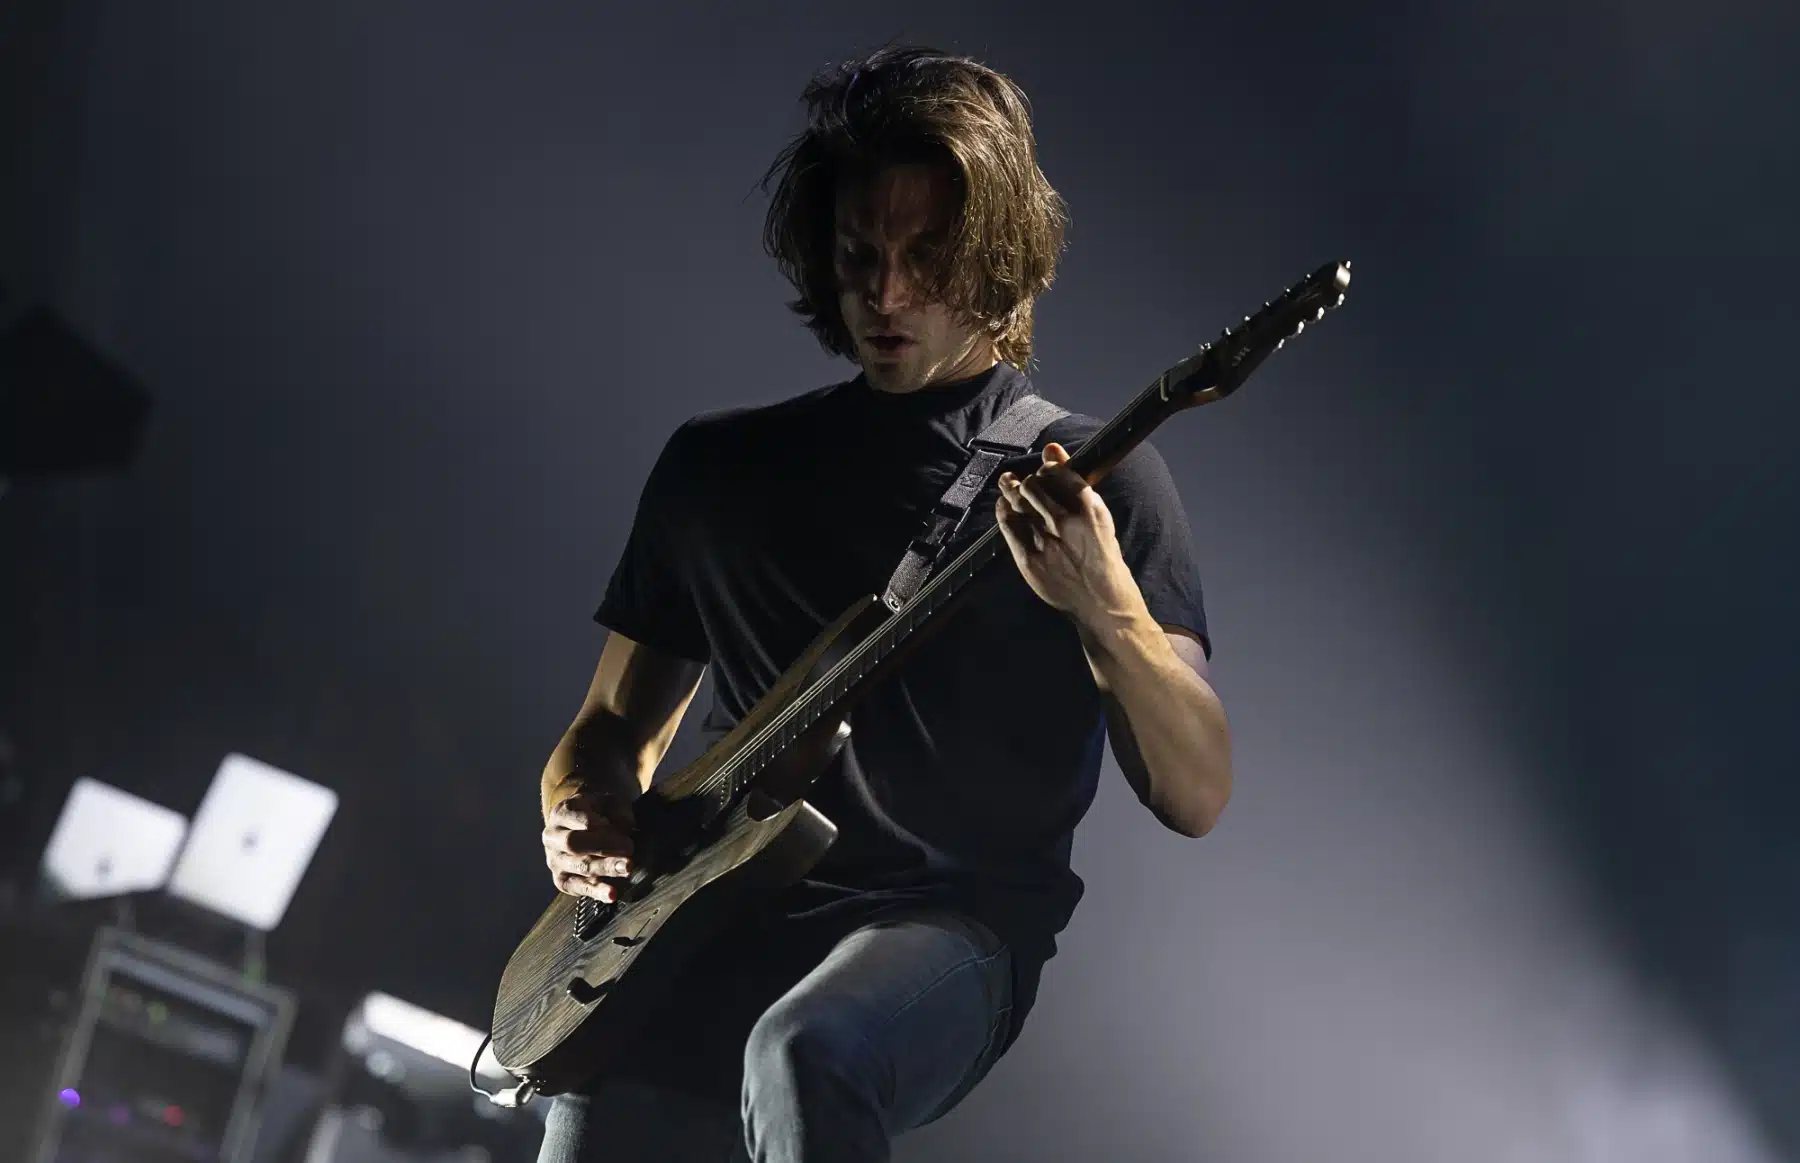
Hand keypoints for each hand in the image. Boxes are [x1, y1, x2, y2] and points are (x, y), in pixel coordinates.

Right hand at [542, 787, 634, 902]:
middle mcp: (552, 837)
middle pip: (573, 843)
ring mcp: (555, 860)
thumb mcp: (610, 802)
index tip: (625, 831)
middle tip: (629, 848)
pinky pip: (578, 887)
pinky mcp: (562, 881)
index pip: (580, 820)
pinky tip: (612, 894)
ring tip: (627, 868)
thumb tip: (625, 828)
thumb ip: (618, 811)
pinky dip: (596, 891)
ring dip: (605, 868)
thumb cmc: (600, 812)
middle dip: (603, 847)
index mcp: (562, 812)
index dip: (602, 826)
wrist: (584, 826)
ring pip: (578, 866)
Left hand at [995, 442, 1141, 623]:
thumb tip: (1051, 448)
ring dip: (1011, 489)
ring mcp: (1047, 542)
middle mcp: (1067, 522)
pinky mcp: (1030, 560)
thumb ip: (1073, 483)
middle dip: (1028, 481)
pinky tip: (1004, 507)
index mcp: (1091, 509)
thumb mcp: (1099, 518)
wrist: (1103, 604)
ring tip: (1008, 483)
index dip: (1048, 467)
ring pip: (1018, 502)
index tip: (1045, 470)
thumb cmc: (1103, 559)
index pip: (1058, 472)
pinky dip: (1003, 511)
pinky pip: (1008, 526)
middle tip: (1024, 482)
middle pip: (1034, 486)